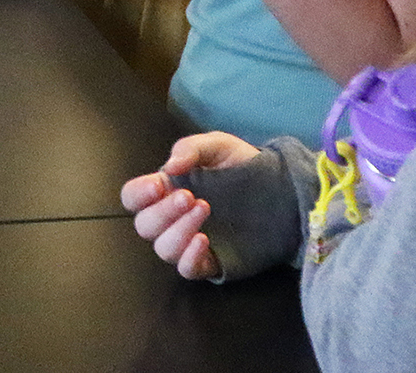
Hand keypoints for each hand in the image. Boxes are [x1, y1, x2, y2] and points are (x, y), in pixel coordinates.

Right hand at [121, 132, 260, 279]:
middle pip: (145, 226)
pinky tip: (204, 240)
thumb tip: (169, 167)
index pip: (133, 197)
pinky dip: (189, 257)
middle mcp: (172, 218)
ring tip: (204, 210)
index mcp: (166, 189)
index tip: (158, 186)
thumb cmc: (243, 165)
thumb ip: (191, 149)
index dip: (138, 194)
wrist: (283, 191)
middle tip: (190, 196)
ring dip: (178, 231)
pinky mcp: (209, 262)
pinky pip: (187, 269)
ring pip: (164, 249)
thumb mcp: (218, 146)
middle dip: (163, 211)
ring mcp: (189, 242)